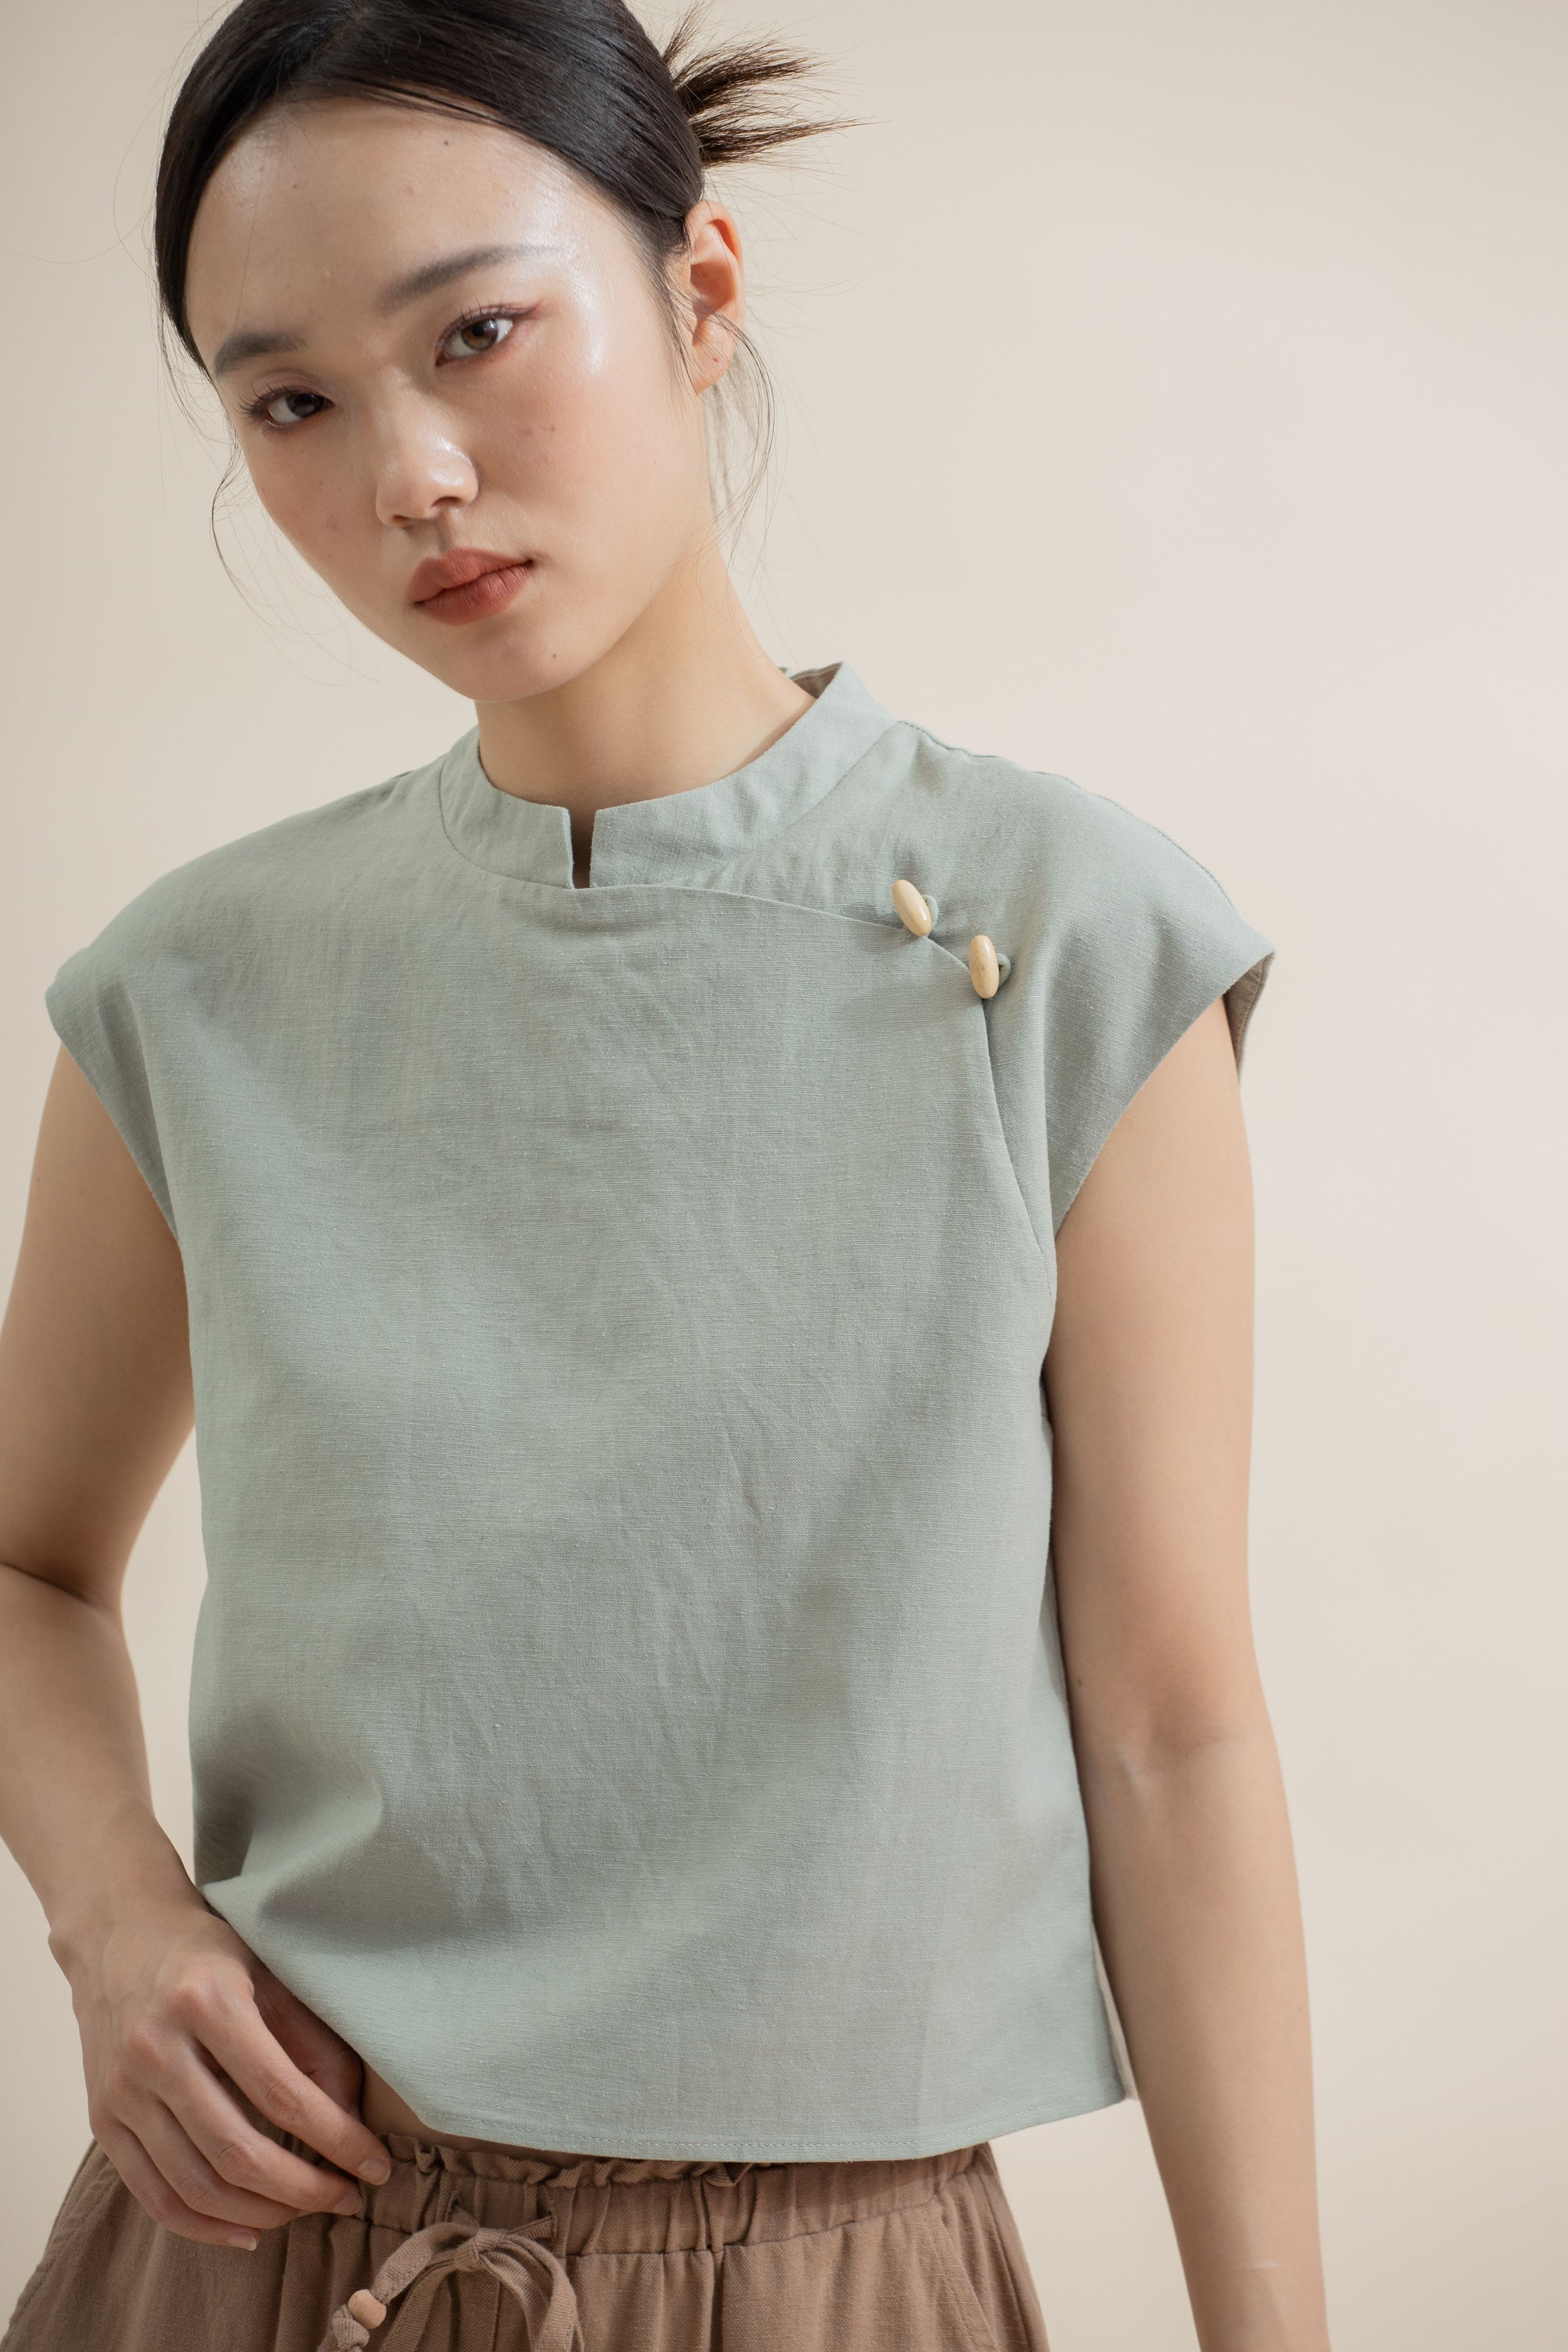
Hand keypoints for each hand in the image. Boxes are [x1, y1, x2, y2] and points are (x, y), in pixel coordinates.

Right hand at [60, 1889, 391, 2247]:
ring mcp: (122, 2090)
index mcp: (206, 2001)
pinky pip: (154, 2196)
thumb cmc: (210, 1955)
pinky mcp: (103, 2120)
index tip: (374, 2165)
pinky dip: (205, 2226)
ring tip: (305, 2210)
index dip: (336, 2139)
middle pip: (237, 2151)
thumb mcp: (271, 1975)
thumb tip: (350, 2121)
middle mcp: (156, 2048)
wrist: (119, 1935)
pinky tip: (249, 2229)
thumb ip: (314, 2044)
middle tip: (347, 2198)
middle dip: (303, 2190)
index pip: (283, 2094)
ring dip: (261, 2213)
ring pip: (196, 2185)